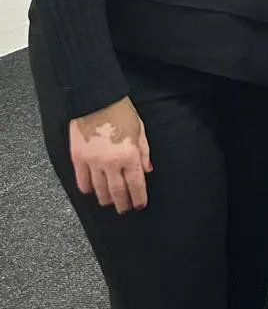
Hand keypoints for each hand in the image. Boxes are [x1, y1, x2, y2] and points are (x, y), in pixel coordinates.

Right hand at [69, 96, 151, 213]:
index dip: (139, 198)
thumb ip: (144, 152)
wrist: (96, 99)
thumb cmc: (121, 111)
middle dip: (123, 204)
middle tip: (125, 209)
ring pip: (99, 190)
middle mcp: (111, 162)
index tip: (140, 205)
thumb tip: (147, 170)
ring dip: (106, 199)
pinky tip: (91, 192)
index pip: (136, 185)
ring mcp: (93, 162)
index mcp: (129, 155)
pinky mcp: (78, 158)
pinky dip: (87, 189)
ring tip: (110, 203)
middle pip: (118, 192)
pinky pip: (82, 181)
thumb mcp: (140, 130)